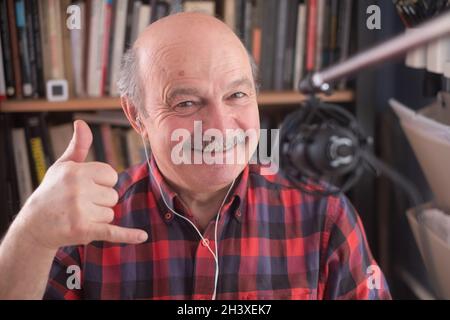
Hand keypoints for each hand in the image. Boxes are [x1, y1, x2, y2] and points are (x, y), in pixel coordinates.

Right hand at [14, 120, 147, 249]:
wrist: (35, 224)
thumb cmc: (52, 191)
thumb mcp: (64, 166)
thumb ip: (79, 146)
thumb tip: (82, 123)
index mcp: (77, 172)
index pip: (111, 175)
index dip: (101, 183)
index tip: (85, 187)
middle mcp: (78, 190)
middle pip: (113, 196)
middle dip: (100, 201)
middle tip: (79, 204)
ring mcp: (80, 212)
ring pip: (110, 213)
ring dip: (98, 217)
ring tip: (78, 215)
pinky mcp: (84, 231)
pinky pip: (112, 231)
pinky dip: (127, 235)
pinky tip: (142, 236)